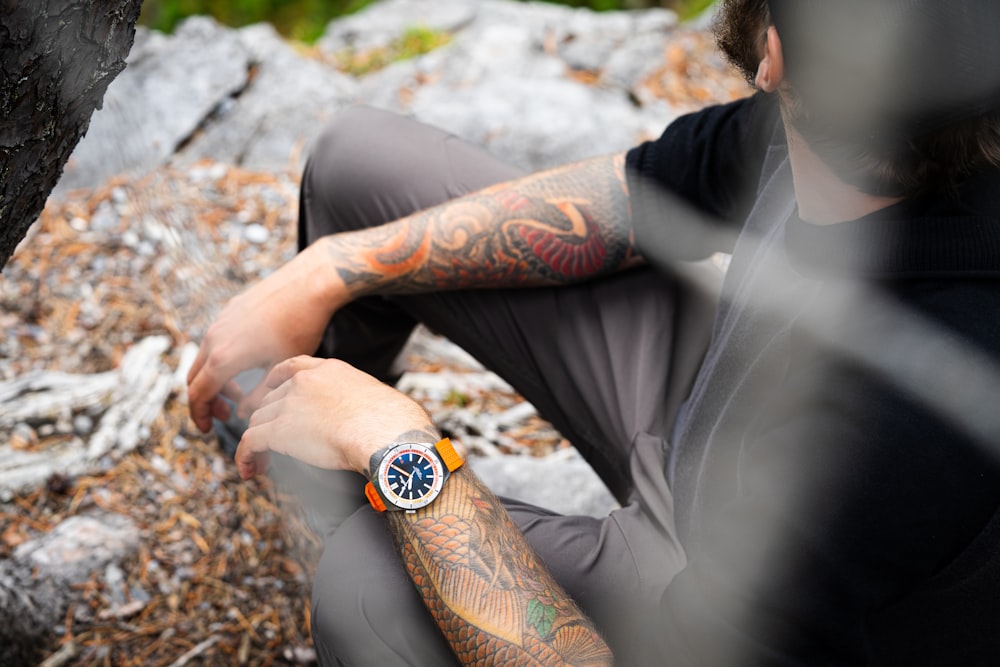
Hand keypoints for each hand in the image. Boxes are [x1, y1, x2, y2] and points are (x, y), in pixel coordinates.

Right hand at [186, 242, 345, 432]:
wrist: (307, 284)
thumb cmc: (299, 328)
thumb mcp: (281, 370)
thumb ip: (259, 397)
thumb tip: (243, 414)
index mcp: (223, 358)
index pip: (198, 395)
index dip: (200, 416)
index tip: (208, 430)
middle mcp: (214, 339)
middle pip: (195, 378)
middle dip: (207, 401)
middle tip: (228, 414)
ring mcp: (220, 322)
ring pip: (205, 358)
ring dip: (217, 380)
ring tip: (241, 391)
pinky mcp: (230, 311)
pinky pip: (215, 341)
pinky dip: (222, 359)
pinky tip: (247, 364)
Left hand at [233, 356, 434, 480]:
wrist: (385, 432)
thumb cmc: (393, 422)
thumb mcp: (375, 398)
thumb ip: (358, 403)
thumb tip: (368, 421)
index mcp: (329, 370)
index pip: (292, 367)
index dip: (276, 379)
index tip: (269, 387)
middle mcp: (305, 382)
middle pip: (271, 399)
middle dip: (267, 420)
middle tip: (269, 442)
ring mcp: (290, 404)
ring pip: (258, 421)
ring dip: (256, 441)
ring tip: (259, 462)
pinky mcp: (280, 430)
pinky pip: (251, 441)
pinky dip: (245, 455)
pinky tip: (248, 468)